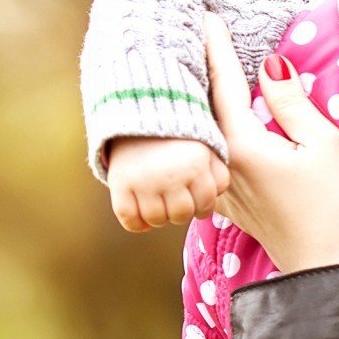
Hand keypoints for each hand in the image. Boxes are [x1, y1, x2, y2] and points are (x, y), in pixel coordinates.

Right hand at [107, 137, 230, 231]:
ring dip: (158, 217)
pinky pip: (129, 219)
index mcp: (195, 166)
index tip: (193, 199)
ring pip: (156, 220)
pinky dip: (136, 224)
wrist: (137, 114)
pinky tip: (140, 214)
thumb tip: (216, 197)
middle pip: (180, 216)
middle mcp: (171, 175)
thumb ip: (219, 175)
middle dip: (180, 212)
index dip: (201, 208)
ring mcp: (144, 180)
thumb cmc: (178, 139)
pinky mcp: (120, 183)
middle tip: (173, 200)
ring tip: (158, 202)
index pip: (204, 207)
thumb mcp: (206, 150)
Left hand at [203, 14, 338, 271]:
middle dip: (200, 71)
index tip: (209, 19)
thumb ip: (292, 104)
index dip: (218, 49)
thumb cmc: (338, 208)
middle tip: (194, 37)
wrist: (330, 271)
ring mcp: (223, 188)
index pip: (224, 84)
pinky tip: (209, 127)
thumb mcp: (325, 146)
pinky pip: (210, 158)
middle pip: (203, 108)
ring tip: (196, 76)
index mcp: (243, 146)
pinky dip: (207, 135)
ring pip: (203, 135)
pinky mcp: (232, 204)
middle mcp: (222, 166)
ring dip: (199, 104)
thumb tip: (269, 67)